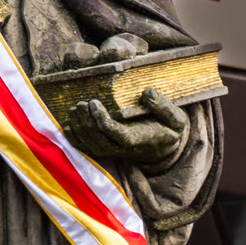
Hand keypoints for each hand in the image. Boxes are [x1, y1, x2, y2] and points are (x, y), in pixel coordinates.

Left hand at [68, 88, 188, 165]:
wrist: (164, 146)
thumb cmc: (169, 128)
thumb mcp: (177, 119)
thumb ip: (164, 107)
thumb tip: (147, 93)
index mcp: (139, 139)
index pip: (116, 134)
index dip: (101, 120)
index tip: (94, 102)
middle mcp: (123, 148)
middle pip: (98, 139)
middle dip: (86, 121)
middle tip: (80, 103)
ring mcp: (113, 151)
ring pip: (90, 144)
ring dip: (79, 127)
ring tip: (75, 108)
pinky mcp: (106, 150)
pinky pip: (86, 148)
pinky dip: (75, 138)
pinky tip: (68, 124)